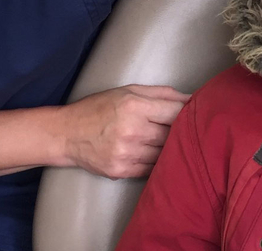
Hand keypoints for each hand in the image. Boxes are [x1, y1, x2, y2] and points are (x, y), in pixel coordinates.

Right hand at [58, 85, 189, 179]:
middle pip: (172, 135)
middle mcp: (132, 130)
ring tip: (169, 143)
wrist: (67, 134)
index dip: (188, 115)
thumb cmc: (98, 108)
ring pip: (164, 154)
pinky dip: (157, 163)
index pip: (175, 113)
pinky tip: (155, 155)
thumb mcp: (127, 91)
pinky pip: (151, 169)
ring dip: (169, 150)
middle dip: (180, 133)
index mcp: (134, 106)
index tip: (195, 116)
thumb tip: (190, 98)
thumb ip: (161, 93)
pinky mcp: (121, 171)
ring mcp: (126, 153)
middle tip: (185, 131)